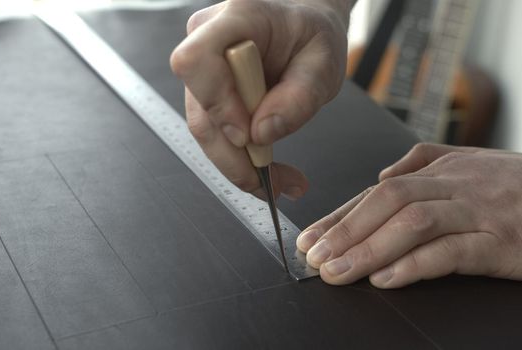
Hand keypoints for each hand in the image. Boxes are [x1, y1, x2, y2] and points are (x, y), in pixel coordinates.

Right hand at [170, 0, 351, 198]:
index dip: (216, 102)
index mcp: (236, 18)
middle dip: (233, 156)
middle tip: (271, 184)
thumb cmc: (313, 36)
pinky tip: (269, 173)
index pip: (197, 59)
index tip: (247, 134)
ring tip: (280, 183)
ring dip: (240, 165)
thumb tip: (263, 133)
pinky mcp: (208, 94)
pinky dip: (242, 159)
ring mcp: (204, 69)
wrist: (306, 30)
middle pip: (200, 109)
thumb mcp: (325, 63)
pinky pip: (217, 133)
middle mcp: (207, 41)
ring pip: (206, 129)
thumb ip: (300, 96)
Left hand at [296, 143, 521, 287]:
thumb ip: (426, 162)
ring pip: (411, 223)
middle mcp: (455, 186)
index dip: (339, 216)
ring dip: (368, 249)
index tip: (310, 239)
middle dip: (343, 232)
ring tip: (337, 273)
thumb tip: (382, 175)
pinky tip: (387, 278)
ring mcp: (478, 212)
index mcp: (444, 170)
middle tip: (313, 258)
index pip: (378, 192)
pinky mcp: (502, 241)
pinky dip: (414, 263)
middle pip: (386, 202)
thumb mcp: (476, 162)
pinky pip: (450, 251)